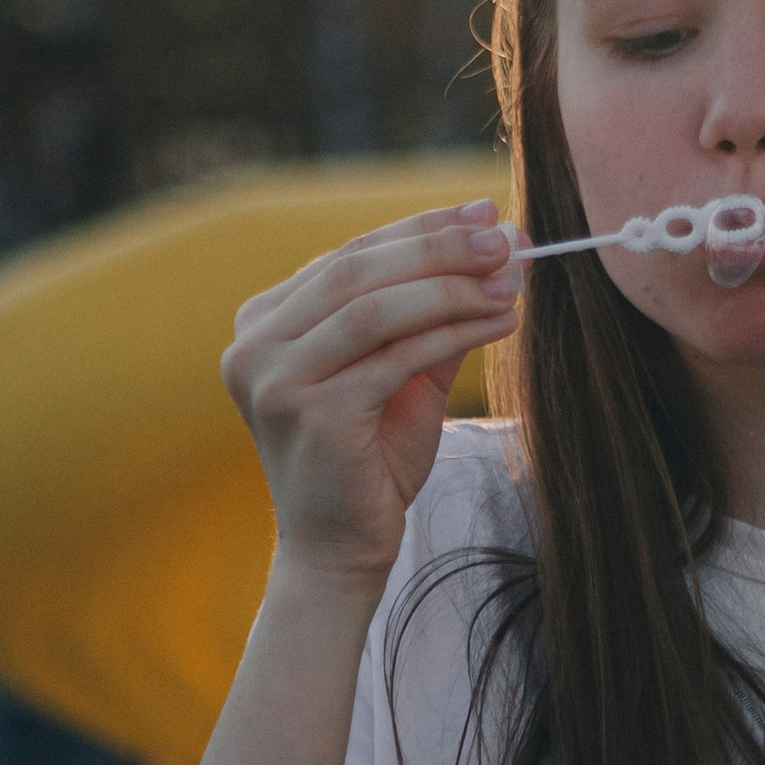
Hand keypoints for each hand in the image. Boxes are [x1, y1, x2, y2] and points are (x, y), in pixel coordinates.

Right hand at [221, 199, 518, 595]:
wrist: (340, 552)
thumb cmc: (371, 460)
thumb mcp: (402, 372)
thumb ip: (434, 312)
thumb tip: (500, 246)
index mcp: (265, 321)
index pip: (349, 254)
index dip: (421, 228)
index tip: (484, 213)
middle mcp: (254, 343)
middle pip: (358, 269)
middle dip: (439, 248)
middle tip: (505, 238)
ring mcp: (274, 379)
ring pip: (373, 307)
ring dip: (451, 288)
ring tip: (510, 282)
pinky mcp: (310, 414)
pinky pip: (394, 357)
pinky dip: (453, 332)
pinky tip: (500, 324)